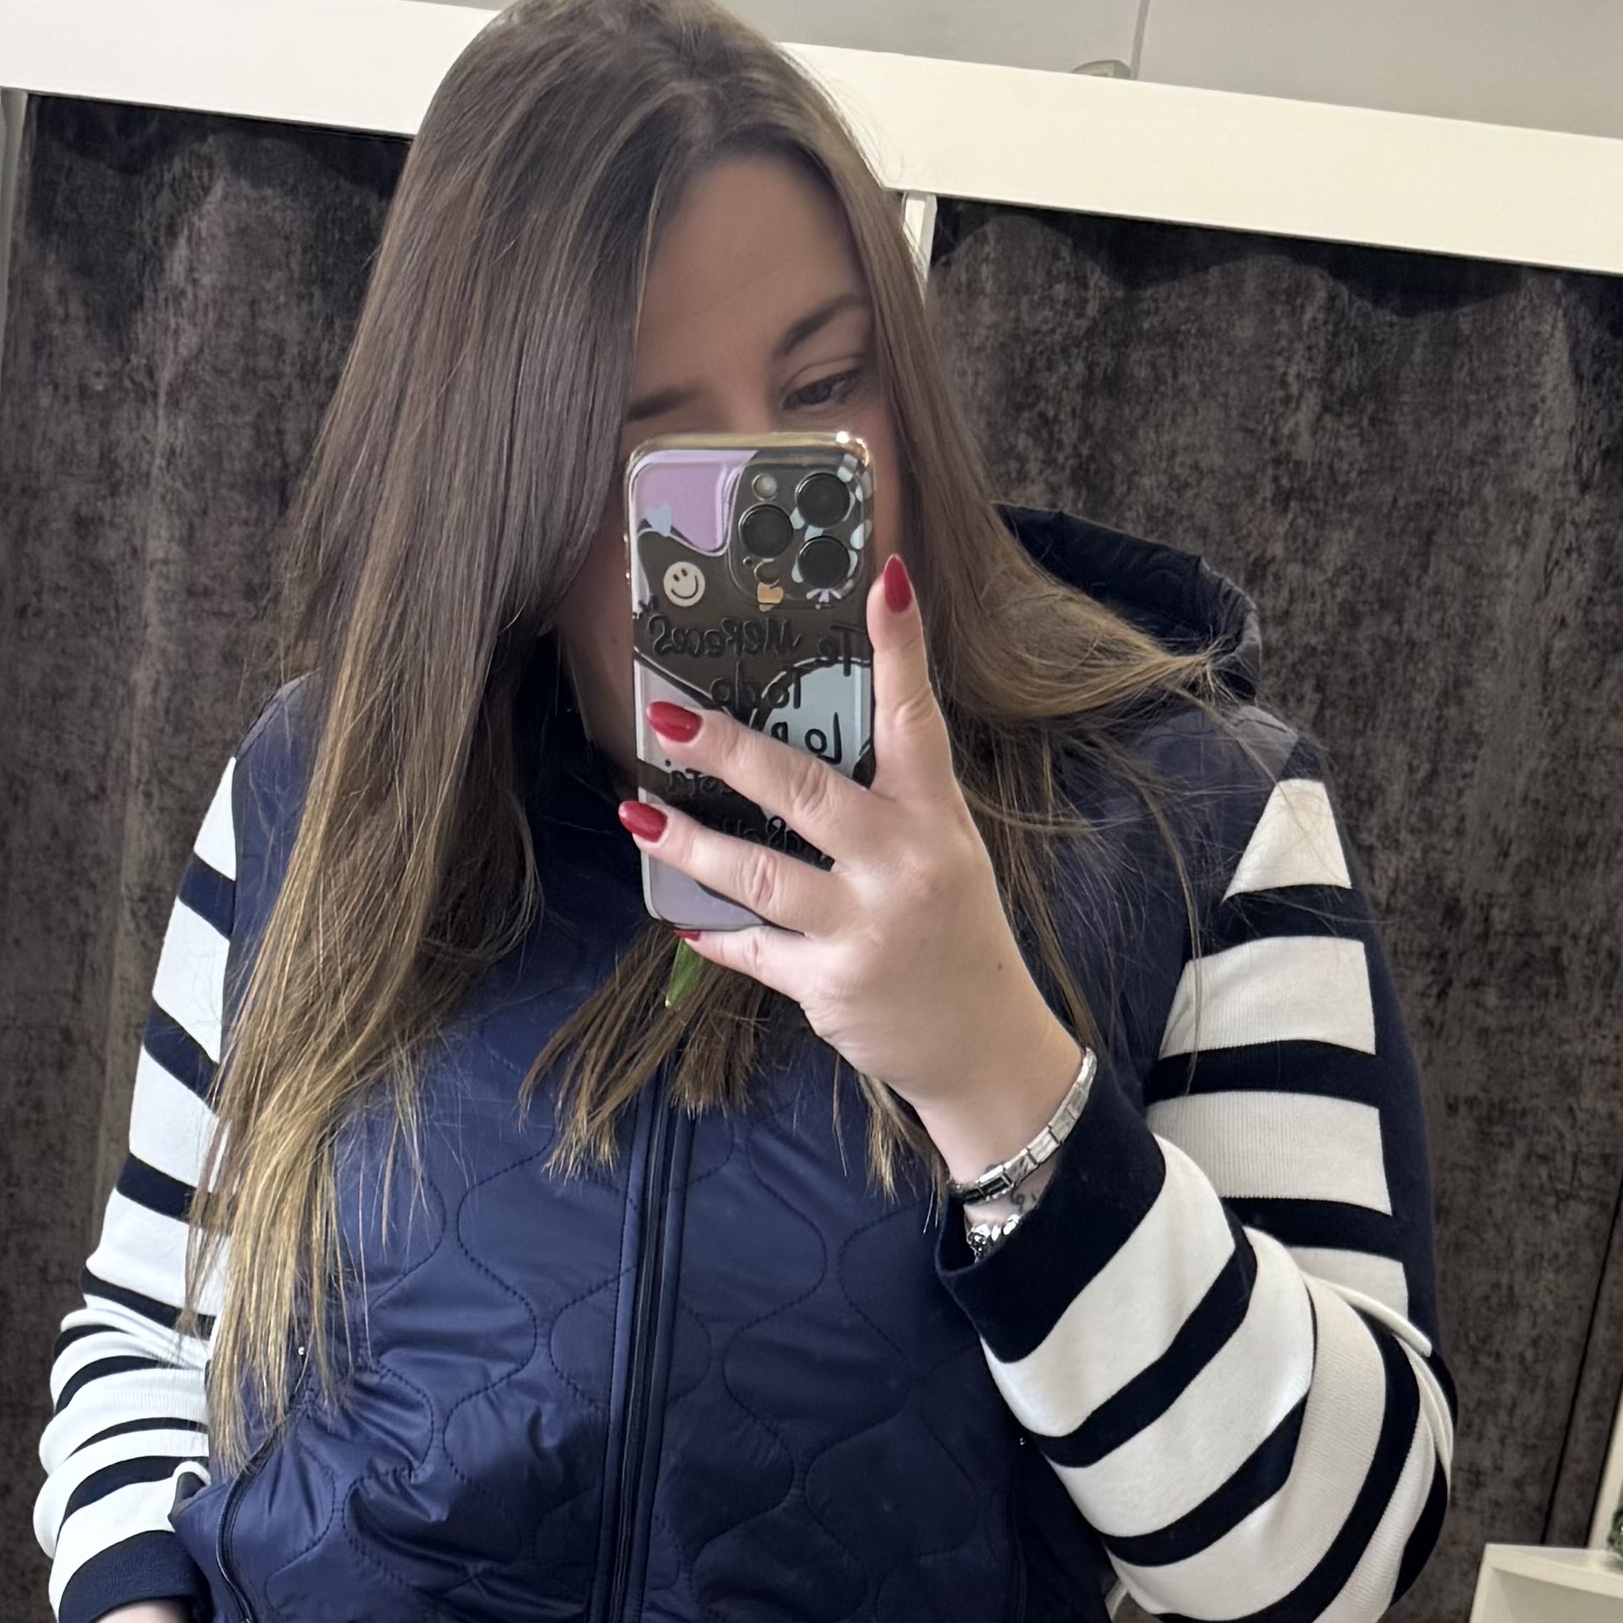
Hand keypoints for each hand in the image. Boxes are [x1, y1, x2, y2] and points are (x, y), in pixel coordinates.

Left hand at [621, 552, 1080, 1185]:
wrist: (983, 1043)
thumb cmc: (955, 932)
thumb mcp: (948, 849)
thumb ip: (892, 798)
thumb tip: (808, 744)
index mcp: (935, 817)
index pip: (916, 718)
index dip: (900, 647)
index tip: (884, 579)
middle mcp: (900, 865)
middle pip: (803, 791)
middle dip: (729, 752)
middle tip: (669, 720)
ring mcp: (861, 928)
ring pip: (757, 875)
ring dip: (690, 844)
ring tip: (639, 815)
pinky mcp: (828, 984)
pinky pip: (752, 949)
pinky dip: (713, 932)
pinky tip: (679, 911)